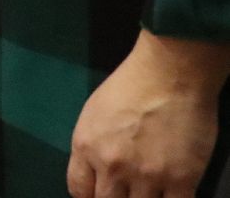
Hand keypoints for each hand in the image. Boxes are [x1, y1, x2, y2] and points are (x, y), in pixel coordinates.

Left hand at [67, 32, 222, 197]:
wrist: (170, 74)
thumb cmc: (130, 86)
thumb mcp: (93, 114)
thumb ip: (92, 147)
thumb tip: (96, 171)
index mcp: (86, 147)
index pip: (78, 190)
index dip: (89, 196)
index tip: (100, 193)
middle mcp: (112, 166)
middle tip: (127, 190)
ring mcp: (148, 175)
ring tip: (149, 189)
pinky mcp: (181, 179)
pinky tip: (171, 193)